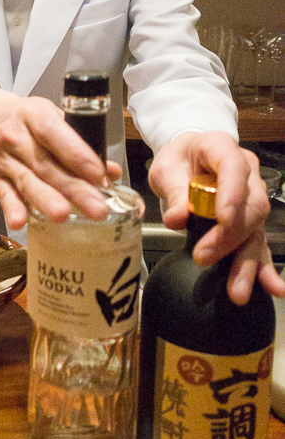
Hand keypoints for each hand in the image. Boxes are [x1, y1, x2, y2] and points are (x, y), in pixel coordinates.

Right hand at [0, 89, 121, 229]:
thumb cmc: (31, 119)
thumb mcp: (57, 118)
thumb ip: (83, 145)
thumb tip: (112, 172)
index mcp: (34, 115)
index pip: (54, 133)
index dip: (76, 154)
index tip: (98, 174)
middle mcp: (15, 136)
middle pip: (45, 164)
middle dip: (72, 188)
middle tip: (96, 208)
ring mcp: (4, 158)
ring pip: (26, 181)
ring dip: (45, 200)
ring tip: (63, 216)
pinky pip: (4, 195)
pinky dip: (13, 208)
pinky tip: (21, 222)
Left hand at [148, 131, 284, 304]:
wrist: (189, 159)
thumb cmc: (178, 160)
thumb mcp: (166, 169)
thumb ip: (173, 192)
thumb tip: (177, 219)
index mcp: (222, 148)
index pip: (233, 167)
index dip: (232, 193)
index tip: (222, 219)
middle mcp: (247, 172)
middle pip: (250, 205)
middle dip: (229, 236)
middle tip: (203, 257)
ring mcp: (253, 196)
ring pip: (257, 228)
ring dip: (246, 261)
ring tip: (238, 290)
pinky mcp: (251, 220)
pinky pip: (258, 243)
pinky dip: (262, 267)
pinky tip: (272, 288)